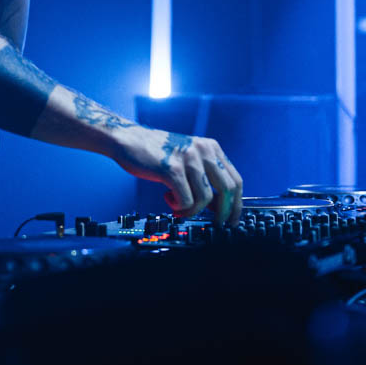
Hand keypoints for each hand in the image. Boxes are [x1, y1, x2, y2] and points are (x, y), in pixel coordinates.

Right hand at [113, 127, 242, 225]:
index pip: (236, 180)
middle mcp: (203, 150)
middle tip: (216, 224)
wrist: (129, 140)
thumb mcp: (188, 158)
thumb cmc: (157, 153)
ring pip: (205, 199)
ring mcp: (188, 158)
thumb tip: (219, 207)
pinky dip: (179, 206)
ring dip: (193, 211)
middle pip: (228, 190)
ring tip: (179, 207)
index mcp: (211, 148)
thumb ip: (205, 177)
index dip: (237, 204)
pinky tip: (168, 199)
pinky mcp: (172, 168)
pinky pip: (186, 200)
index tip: (233, 219)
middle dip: (223, 213)